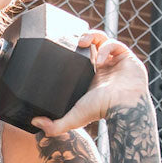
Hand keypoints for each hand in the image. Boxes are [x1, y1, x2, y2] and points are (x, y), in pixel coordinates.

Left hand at [32, 30, 149, 135]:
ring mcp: (116, 62)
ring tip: (83, 42)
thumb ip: (54, 124)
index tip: (64, 47)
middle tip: (75, 41)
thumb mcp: (73, 118)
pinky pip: (115, 44)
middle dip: (84, 39)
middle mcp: (104, 68)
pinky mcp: (127, 57)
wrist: (124, 107)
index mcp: (92, 77)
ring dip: (93, 37)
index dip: (73, 51)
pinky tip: (100, 58)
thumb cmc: (101, 111)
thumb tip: (34, 123)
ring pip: (103, 40)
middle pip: (92, 45)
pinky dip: (107, 47)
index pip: (81, 59)